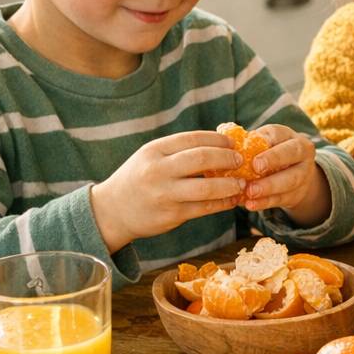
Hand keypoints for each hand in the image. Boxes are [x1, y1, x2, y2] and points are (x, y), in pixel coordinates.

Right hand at [91, 131, 245, 250]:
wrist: (112, 211)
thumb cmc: (140, 178)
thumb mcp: (152, 157)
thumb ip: (180, 150)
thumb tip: (222, 144)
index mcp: (154, 151)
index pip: (193, 139)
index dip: (218, 140)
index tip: (232, 143)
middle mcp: (157, 170)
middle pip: (201, 159)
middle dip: (227, 159)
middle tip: (240, 161)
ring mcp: (164, 194)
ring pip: (207, 188)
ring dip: (230, 185)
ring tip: (241, 183)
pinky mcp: (171, 215)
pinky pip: (205, 208)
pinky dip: (223, 203)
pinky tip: (232, 200)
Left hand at [241, 124, 324, 216]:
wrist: (294, 176)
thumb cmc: (269, 155)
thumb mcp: (263, 145)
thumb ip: (247, 142)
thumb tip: (222, 133)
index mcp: (287, 136)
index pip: (279, 134)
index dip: (266, 141)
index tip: (253, 149)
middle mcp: (300, 152)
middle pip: (292, 153)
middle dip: (274, 160)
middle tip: (256, 168)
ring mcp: (303, 174)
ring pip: (290, 179)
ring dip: (269, 186)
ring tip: (250, 191)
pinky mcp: (297, 194)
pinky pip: (282, 198)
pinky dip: (265, 202)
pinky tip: (250, 205)